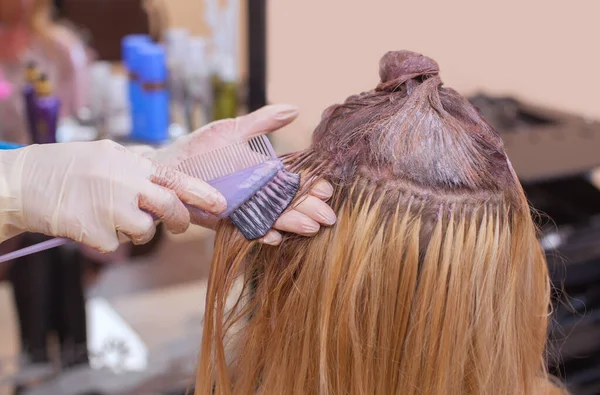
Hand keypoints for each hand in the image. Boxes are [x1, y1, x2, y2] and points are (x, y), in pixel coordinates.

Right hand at [1, 140, 225, 251]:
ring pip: (144, 231)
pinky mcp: (96, 233)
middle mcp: (125, 183)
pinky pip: (116, 244)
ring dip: (134, 230)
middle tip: (177, 224)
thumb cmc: (67, 167)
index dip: (201, 193)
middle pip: (169, 208)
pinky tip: (89, 222)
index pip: (175, 178)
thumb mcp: (106, 153)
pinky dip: (107, 239)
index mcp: (130, 162)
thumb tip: (168, 180)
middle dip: (179, 220)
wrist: (24, 181)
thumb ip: (138, 166)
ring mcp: (111, 209)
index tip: (221, 204)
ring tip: (108, 214)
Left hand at [147, 104, 336, 244]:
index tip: (326, 189)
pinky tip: (273, 237)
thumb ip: (263, 121)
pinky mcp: (225, 220)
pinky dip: (259, 233)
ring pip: (272, 217)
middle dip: (308, 208)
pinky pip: (246, 229)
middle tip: (327, 216)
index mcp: (263, 170)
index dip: (310, 185)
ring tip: (309, 228)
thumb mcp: (233, 129)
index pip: (293, 179)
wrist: (167, 167)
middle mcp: (256, 191)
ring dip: (290, 223)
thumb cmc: (200, 147)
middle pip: (287, 202)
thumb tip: (295, 109)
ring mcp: (243, 207)